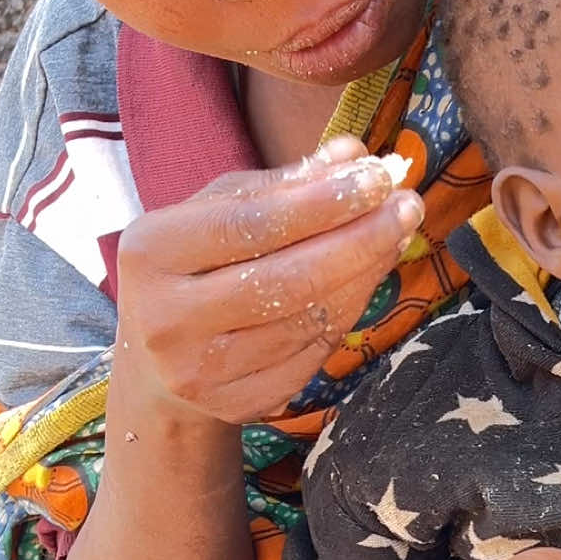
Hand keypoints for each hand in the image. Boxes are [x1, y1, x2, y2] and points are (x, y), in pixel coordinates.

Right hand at [112, 136, 422, 426]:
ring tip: (397, 235)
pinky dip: (350, 312)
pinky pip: (313, 355)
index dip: (323, 202)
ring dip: (366, 274)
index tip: (377, 177)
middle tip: (408, 206)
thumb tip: (353, 154)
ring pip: (308, 320)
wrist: (156, 363)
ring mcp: (200, 371)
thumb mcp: (219, 210)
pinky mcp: (236, 405)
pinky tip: (369, 279)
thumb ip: (285, 182)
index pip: (251, 223)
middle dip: (360, 239)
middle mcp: (167, 318)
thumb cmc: (197, 263)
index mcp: (151, 252)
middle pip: (287, 279)